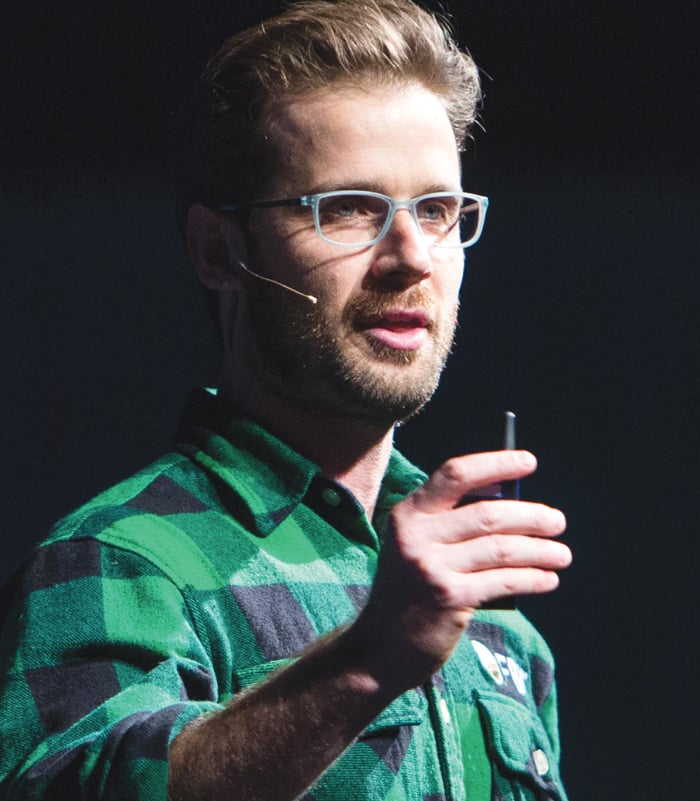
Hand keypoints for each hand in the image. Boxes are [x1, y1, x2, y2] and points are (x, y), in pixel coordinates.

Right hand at [352, 450, 571, 689]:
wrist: (382, 644)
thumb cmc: (411, 588)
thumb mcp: (417, 545)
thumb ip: (452, 522)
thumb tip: (515, 502)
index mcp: (408, 513)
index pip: (455, 475)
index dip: (495, 464)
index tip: (528, 462)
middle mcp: (416, 536)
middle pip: (488, 513)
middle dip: (532, 516)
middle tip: (557, 521)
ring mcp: (431, 567)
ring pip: (502, 548)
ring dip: (541, 549)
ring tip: (562, 554)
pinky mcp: (449, 598)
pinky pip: (504, 580)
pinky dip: (533, 578)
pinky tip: (548, 578)